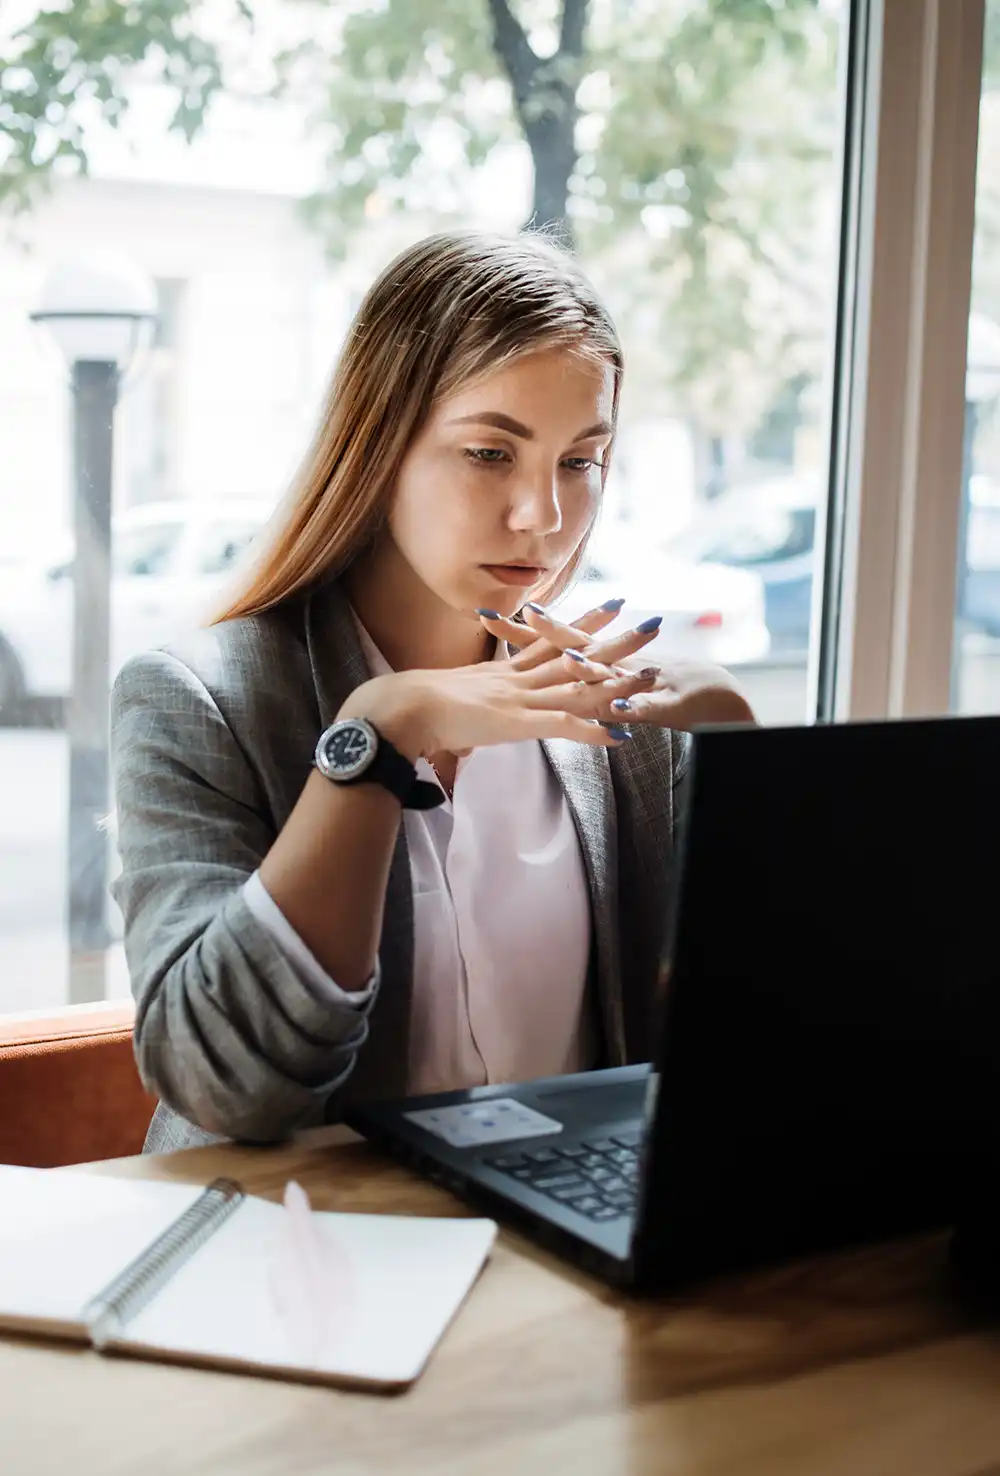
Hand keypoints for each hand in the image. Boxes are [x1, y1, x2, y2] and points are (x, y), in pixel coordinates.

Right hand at [336, 596, 657, 759]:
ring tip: (652, 675)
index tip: (610, 605)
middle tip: (652, 623)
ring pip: (578, 685)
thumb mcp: (446, 704)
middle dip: (615, 639)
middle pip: (576, 654)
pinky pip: (562, 725)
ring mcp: (519, 698)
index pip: (550, 641)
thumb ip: (465, 709)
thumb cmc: (409, 707)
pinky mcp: (515, 722)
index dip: (582, 624)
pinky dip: (592, 730)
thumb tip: (462, 726)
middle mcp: (516, 679)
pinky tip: (621, 734)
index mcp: (501, 672)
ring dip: (617, 682)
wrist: (397, 708)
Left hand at [478, 602, 756, 732]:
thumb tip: (554, 672)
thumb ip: (593, 686)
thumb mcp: (623, 691)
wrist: (719, 699)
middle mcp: (619, 665)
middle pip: (575, 644)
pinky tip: (620, 702)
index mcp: (603, 663)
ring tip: (568, 657)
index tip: (489, 616)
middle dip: (542, 632)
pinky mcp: (667, 704)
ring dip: (589, 664)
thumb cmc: (669, 696)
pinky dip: (635, 703)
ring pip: (611, 671)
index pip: (556, 642)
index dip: (524, 631)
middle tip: (509, 616)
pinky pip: (647, 705)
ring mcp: (642, 682)